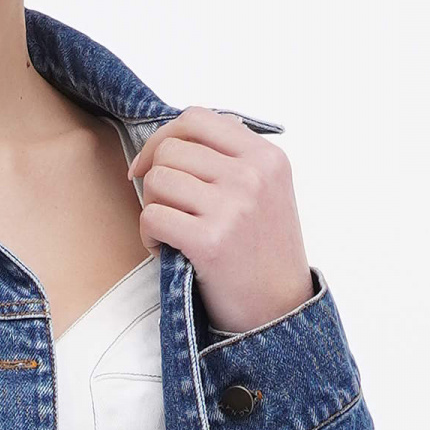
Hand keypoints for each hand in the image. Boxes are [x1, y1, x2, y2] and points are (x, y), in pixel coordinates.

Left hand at [127, 107, 314, 334]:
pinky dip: (149, 236)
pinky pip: (152, 217)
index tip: (151, 163)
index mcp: (267, 157)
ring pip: (158, 180)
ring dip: (153, 208)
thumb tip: (177, 136)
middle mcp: (252, 175)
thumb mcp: (267, 191)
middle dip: (156, 179)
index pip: (198, 118)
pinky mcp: (210, 241)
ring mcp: (233, 207)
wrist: (279, 310)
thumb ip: (233, 157)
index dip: (164, 137)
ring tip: (172, 233)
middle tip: (167, 209)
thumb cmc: (264, 252)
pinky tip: (167, 250)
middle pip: (172, 149)